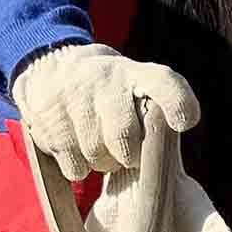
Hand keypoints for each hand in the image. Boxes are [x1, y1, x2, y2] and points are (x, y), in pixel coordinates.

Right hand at [12, 43, 199, 178]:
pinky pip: (75, 165)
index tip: (183, 122)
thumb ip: (159, 115)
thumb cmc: (112, 91)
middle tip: (125, 150)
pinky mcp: (47, 116)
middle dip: (128, 155)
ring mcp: (74, 96)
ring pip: (97, 156)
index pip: (164, 83)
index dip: (177, 103)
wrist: (52, 65)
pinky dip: (79, 166)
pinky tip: (76, 145)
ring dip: (102, 161)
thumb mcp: (139, 87)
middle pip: (124, 138)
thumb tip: (162, 157)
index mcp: (137, 75)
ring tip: (98, 142)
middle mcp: (106, 80)